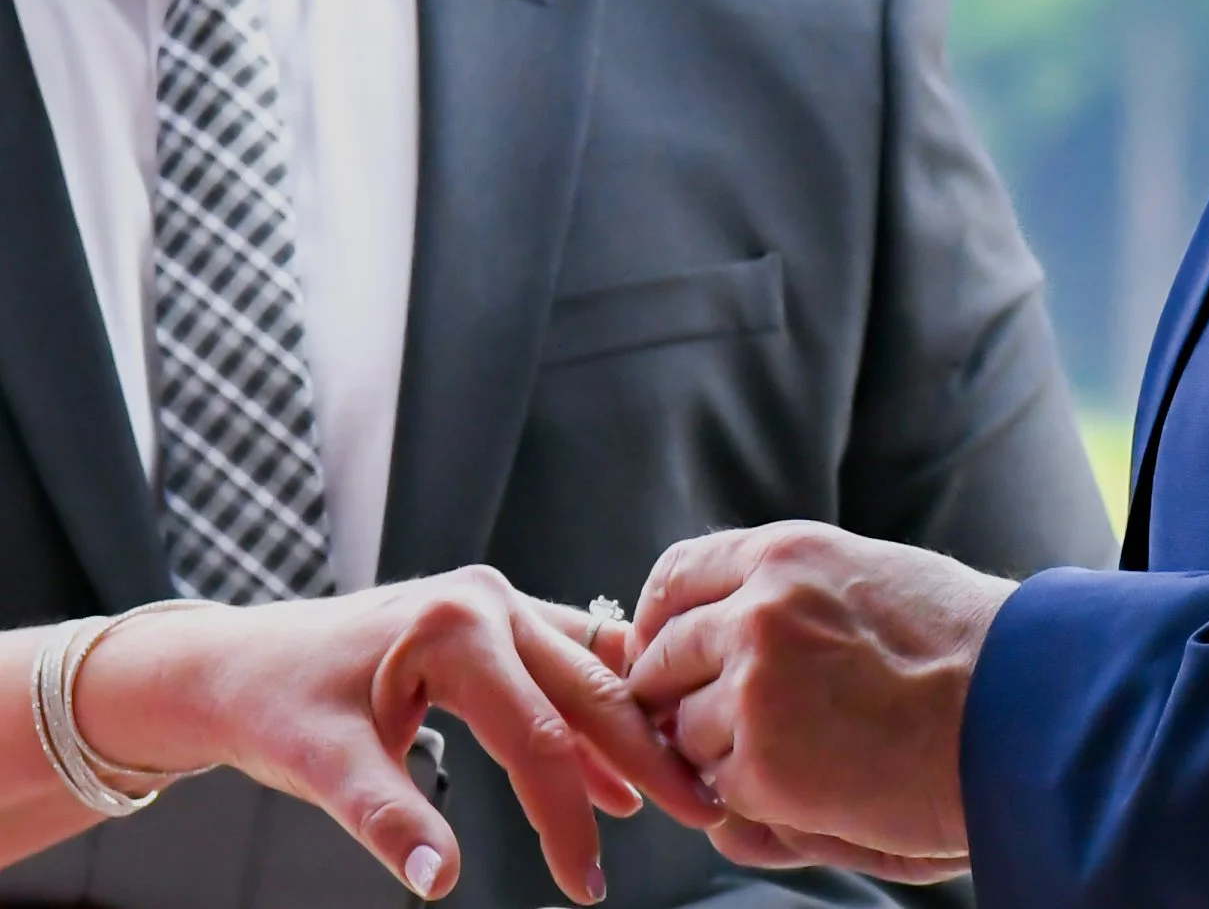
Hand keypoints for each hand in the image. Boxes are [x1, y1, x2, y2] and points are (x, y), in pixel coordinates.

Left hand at [72, 567, 725, 903]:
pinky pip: (567, 664)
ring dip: (632, 729)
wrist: (238, 661)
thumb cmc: (276, 704)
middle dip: (646, 757)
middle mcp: (489, 601)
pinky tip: (618, 775)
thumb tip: (440, 881)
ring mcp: (498, 602)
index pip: (536, 736)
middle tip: (698, 812)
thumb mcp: (322, 764)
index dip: (566, 819)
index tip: (587, 884)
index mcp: (454, 628)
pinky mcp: (495, 618)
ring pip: (590, 668)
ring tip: (677, 788)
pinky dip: (596, 716)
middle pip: (588, 687)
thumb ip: (387, 818)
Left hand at [625, 522, 1016, 874]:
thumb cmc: (965, 648)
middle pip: (661, 660)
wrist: (1026, 713)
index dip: (659, 620)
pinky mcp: (766, 766)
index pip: (676, 576)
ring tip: (800, 751)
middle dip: (676, 695)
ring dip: (721, 750)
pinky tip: (815, 784)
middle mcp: (757, 613)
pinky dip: (753, 796)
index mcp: (784, 556)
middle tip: (725, 721)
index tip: (665, 651)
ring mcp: (756, 690)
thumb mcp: (870, 577)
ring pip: (684, 730)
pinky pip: (722, 786)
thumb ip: (788, 590)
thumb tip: (719, 618)